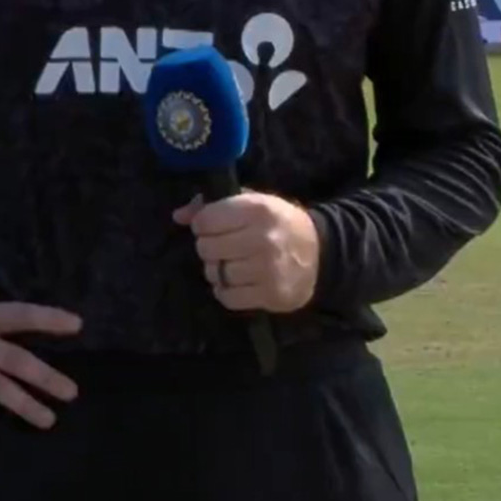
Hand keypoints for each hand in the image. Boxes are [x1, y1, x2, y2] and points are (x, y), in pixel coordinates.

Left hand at [174, 191, 320, 313]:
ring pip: (216, 273)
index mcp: (257, 210)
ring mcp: (269, 270)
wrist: (321, 252)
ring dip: (217, 270)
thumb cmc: (277, 222)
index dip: (203, 224)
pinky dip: (226, 291)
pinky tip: (237, 282)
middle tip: (224, 247)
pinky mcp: (272, 296)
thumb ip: (210, 206)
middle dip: (209, 247)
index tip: (213, 227)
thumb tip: (178, 217)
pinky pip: (228, 297)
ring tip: (232, 264)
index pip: (205, 221)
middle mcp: (263, 240)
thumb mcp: (249, 202)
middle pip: (206, 248)